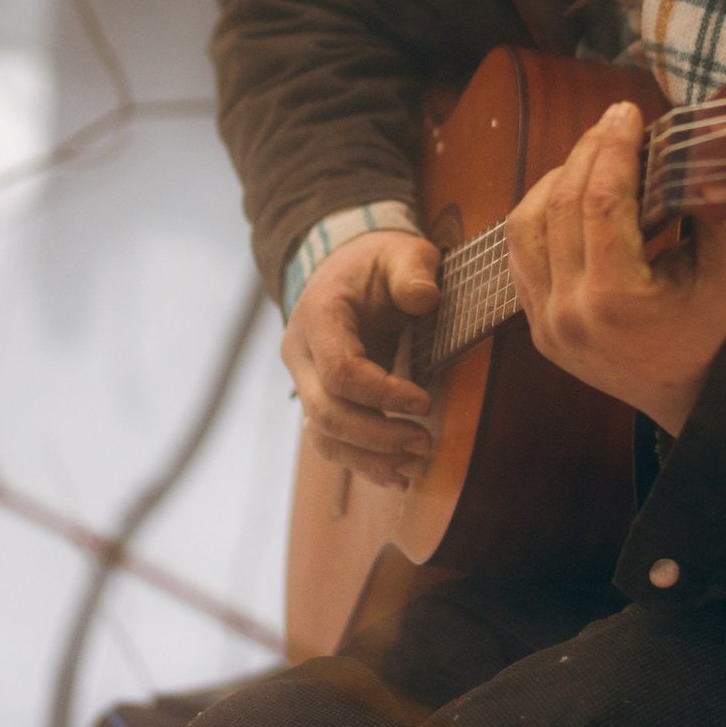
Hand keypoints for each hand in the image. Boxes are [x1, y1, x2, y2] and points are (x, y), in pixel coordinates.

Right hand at [283, 228, 440, 488]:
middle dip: (377, 436)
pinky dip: (362, 461)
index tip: (425, 401)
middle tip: (425, 444)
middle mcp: (300, 354)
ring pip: (324, 437)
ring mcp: (305, 380)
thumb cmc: (377, 263)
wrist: (345, 268)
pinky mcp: (319, 398)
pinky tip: (397, 474)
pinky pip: (332, 440)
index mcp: (318, 317)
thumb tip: (424, 297)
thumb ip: (412, 270)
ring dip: (369, 458)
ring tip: (415, 467)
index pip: (340, 370)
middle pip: (326, 413)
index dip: (381, 394)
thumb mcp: (401, 252)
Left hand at [505, 101, 725, 436]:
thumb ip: (709, 203)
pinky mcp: (539, 327)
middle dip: (588, 151)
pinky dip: (542, 215)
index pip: (602, 201)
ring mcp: (547, 324)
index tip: (628, 111)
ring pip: (524, 227)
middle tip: (615, 120)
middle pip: (561, 205)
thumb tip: (690, 144)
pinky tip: (572, 193)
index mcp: (616, 301)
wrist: (702, 397)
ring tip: (593, 154)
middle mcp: (569, 314)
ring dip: (556, 180)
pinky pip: (522, 256)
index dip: (614, 146)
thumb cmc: (723, 328)